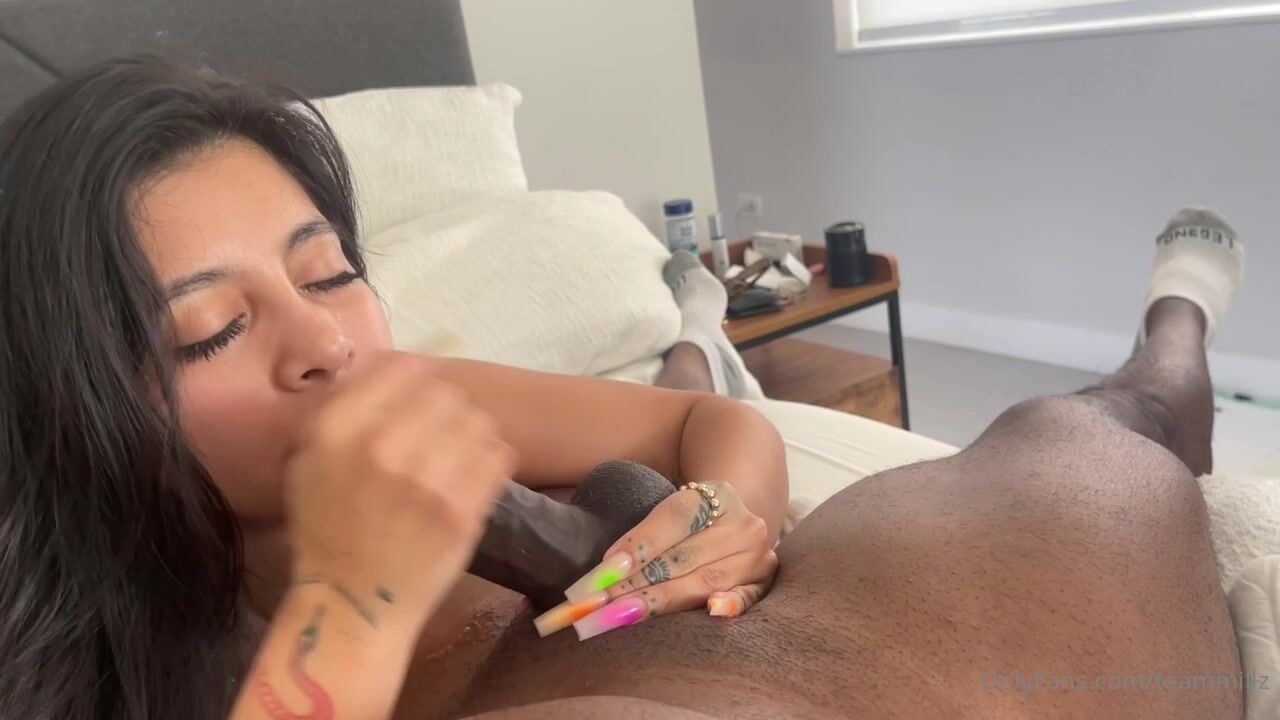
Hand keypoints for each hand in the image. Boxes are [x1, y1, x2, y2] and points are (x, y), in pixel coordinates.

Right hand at [284, 352, 515, 634]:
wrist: (354, 604)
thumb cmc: (329, 530)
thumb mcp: (309, 462)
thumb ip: (342, 409)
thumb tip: (386, 361)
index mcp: (337, 431)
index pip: (401, 369)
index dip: (417, 378)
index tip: (421, 395)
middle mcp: (381, 447)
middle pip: (445, 393)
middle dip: (447, 409)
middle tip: (442, 432)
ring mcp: (426, 480)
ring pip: (477, 421)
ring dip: (472, 434)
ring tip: (459, 455)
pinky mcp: (463, 511)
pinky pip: (497, 456)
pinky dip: (490, 460)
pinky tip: (474, 475)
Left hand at [562, 480, 777, 639]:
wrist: (732, 524)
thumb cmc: (689, 523)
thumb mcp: (670, 513)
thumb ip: (642, 536)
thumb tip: (606, 572)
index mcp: (719, 494)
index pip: (675, 518)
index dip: (640, 544)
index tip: (607, 570)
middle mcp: (744, 524)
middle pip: (686, 556)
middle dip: (638, 582)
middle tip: (601, 603)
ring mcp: (757, 556)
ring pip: (706, 581)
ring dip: (660, 600)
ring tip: (623, 614)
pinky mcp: (763, 584)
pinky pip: (747, 598)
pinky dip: (729, 605)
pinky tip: (712, 612)